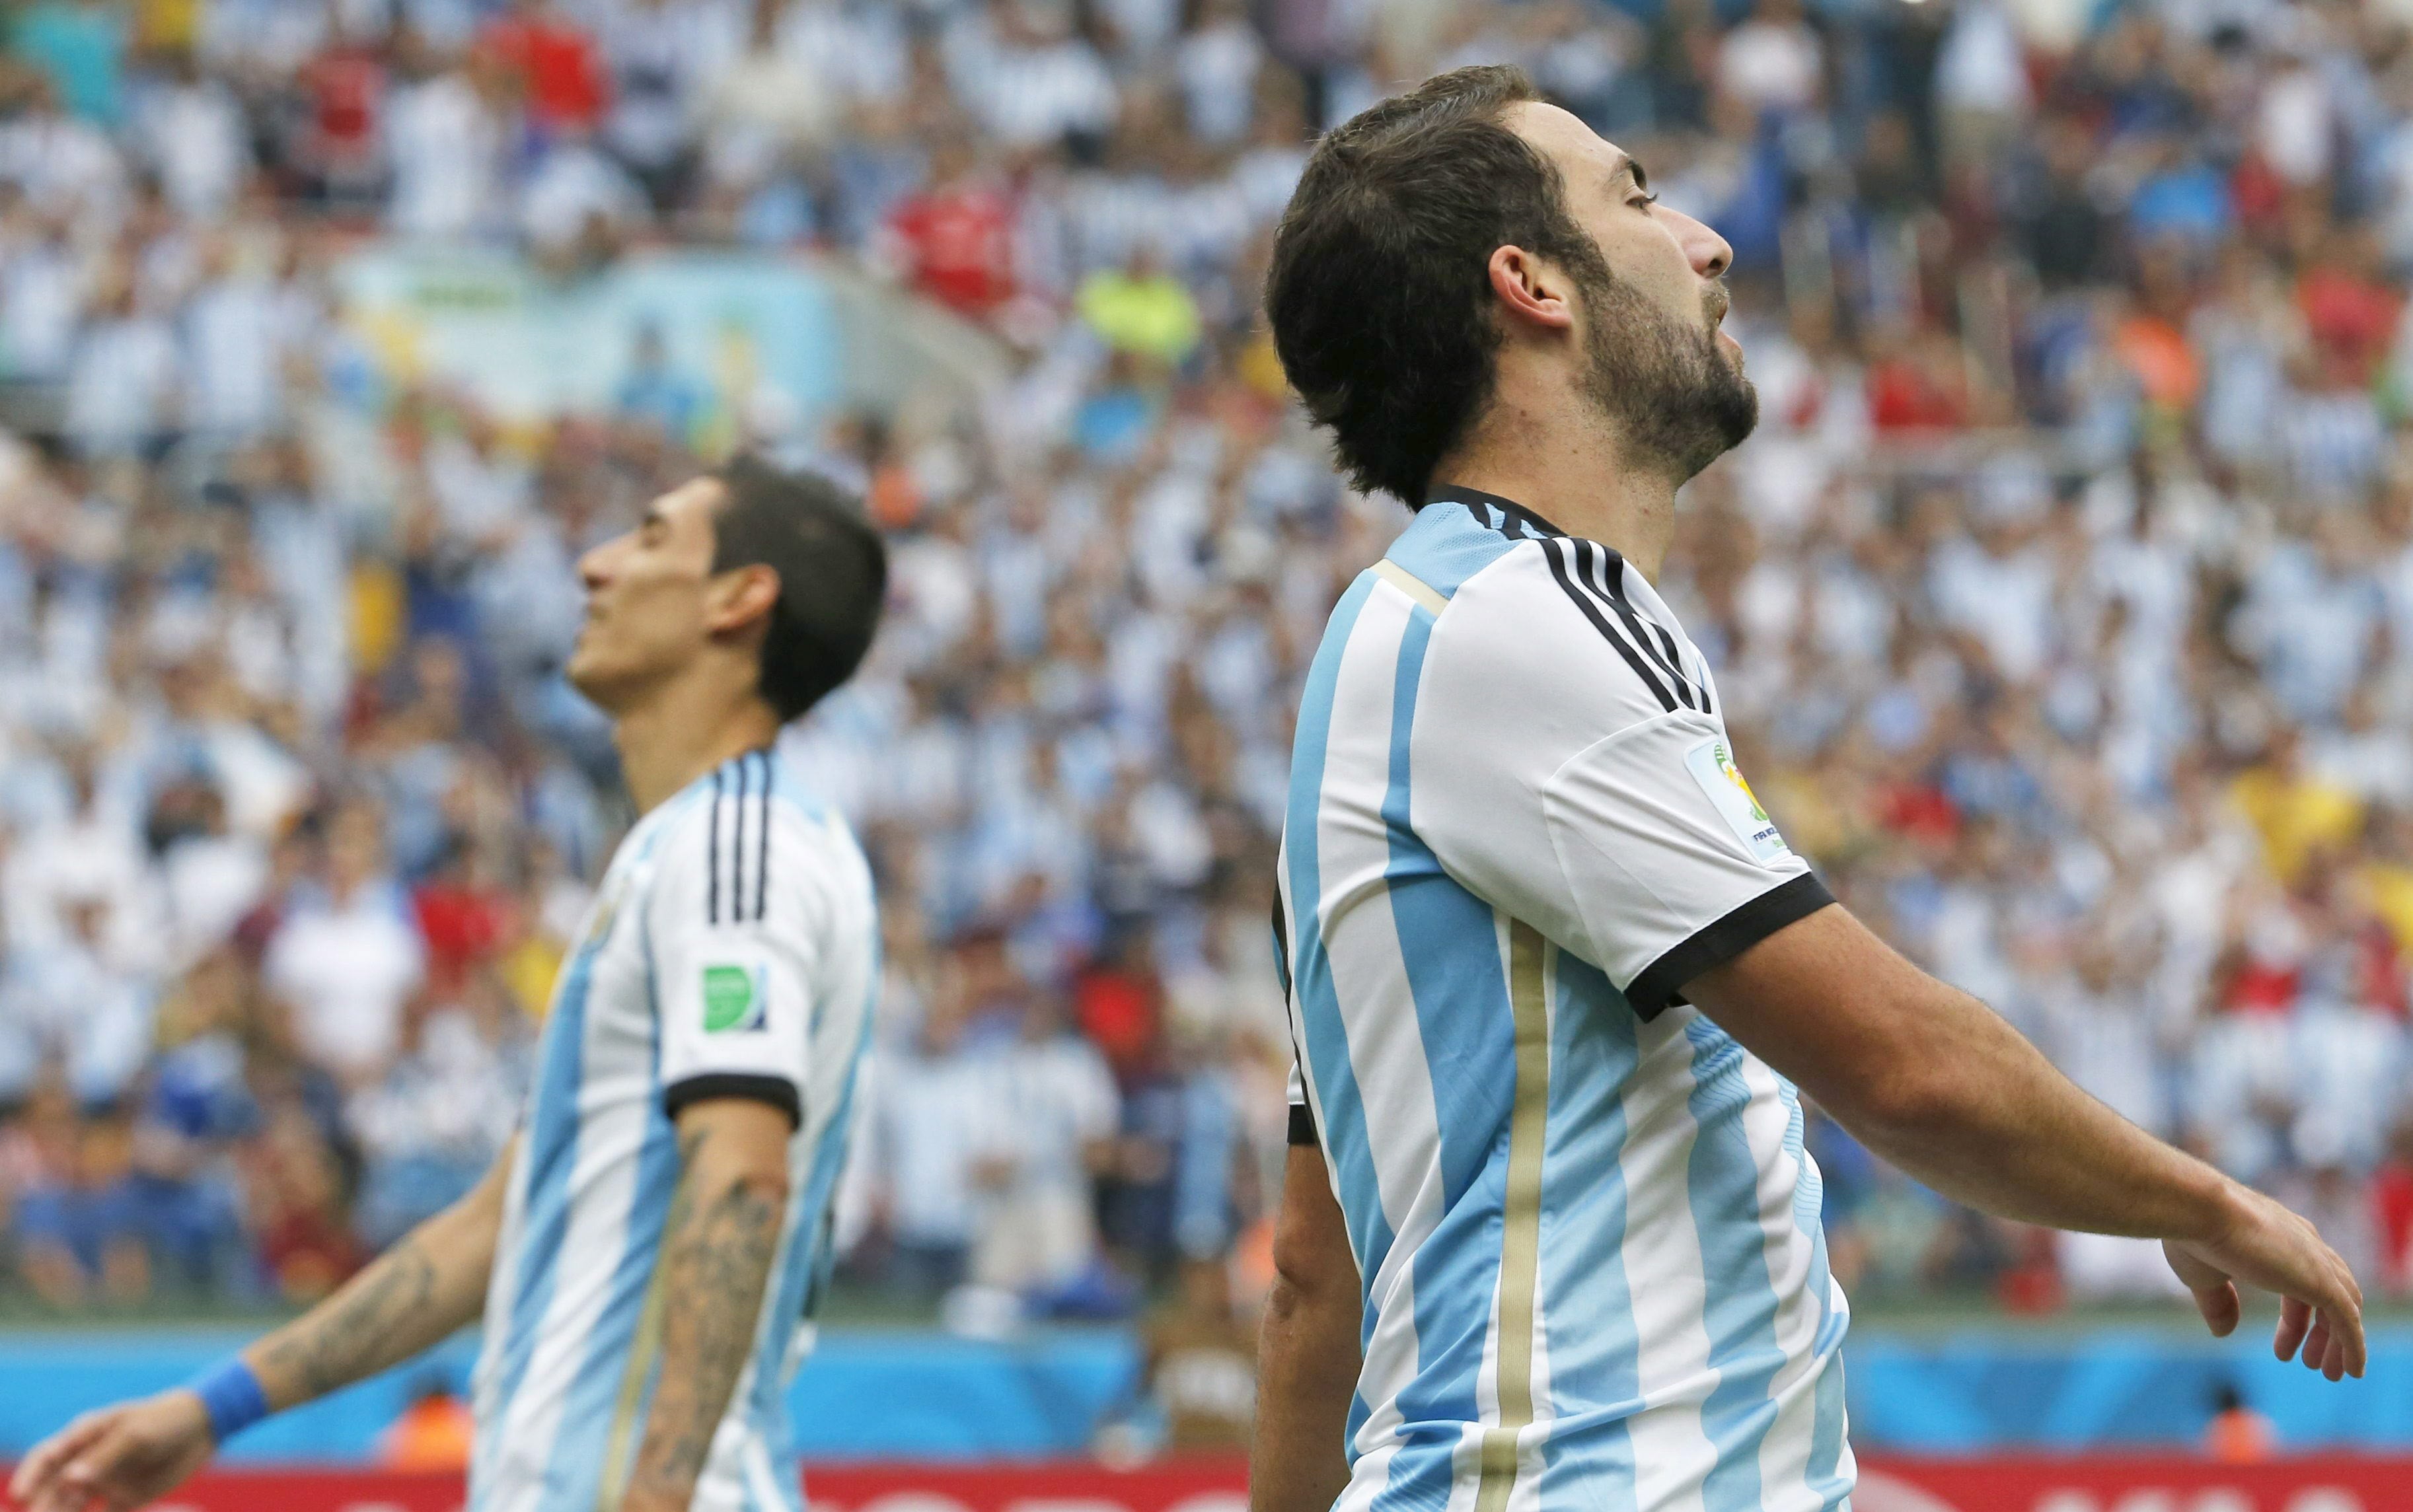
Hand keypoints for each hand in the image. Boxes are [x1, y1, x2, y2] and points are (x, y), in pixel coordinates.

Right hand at [8, 1390, 216, 1511]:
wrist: (201, 1428)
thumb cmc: (165, 1420)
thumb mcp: (137, 1434)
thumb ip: (106, 1456)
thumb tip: (71, 1479)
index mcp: (84, 1436)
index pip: (47, 1456)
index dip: (31, 1476)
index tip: (21, 1495)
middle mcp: (85, 1461)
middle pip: (54, 1488)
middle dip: (42, 1506)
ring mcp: (101, 1481)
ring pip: (71, 1506)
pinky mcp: (120, 1499)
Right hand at [2163, 1185, 2365, 1381]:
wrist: (2200, 1209)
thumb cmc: (2193, 1233)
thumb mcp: (2205, 1275)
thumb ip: (2221, 1303)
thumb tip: (2224, 1332)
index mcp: (2279, 1236)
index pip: (2301, 1281)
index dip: (2295, 1319)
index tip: (2283, 1350)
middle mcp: (2305, 1245)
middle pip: (2330, 1293)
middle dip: (2322, 1331)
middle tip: (2309, 1362)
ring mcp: (2316, 1263)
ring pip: (2346, 1308)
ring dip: (2340, 1343)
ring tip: (2329, 1373)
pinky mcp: (2322, 1282)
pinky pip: (2349, 1322)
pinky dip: (2354, 1347)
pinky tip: (2352, 1371)